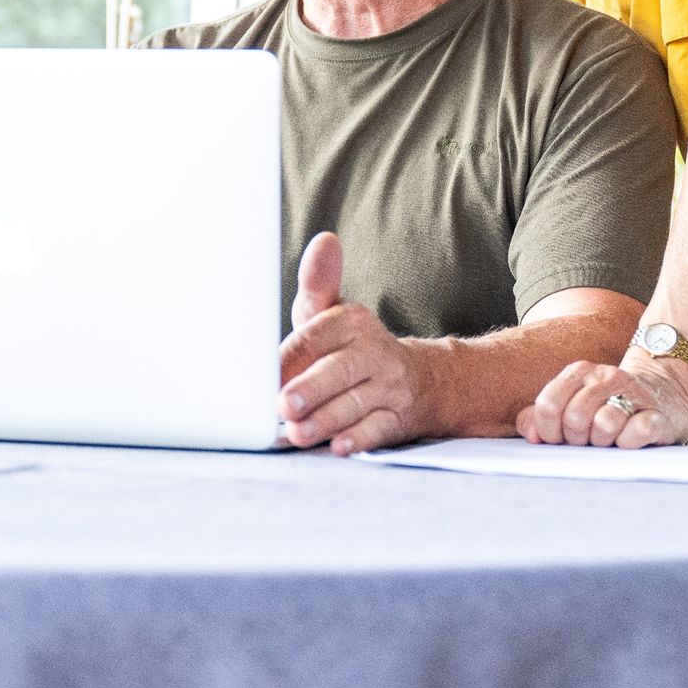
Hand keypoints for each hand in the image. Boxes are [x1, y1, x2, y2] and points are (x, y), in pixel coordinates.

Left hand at [278, 232, 429, 454]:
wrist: (419, 379)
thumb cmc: (352, 347)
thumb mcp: (333, 314)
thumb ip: (319, 283)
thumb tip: (325, 240)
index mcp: (351, 322)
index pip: (317, 337)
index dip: (290, 358)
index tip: (267, 374)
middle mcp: (373, 351)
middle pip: (339, 371)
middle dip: (311, 388)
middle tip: (282, 405)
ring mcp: (389, 386)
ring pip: (357, 403)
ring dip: (326, 420)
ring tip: (298, 433)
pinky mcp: (399, 417)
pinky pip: (380, 428)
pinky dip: (359, 438)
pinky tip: (339, 447)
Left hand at [518, 352, 687, 448]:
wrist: (664, 396)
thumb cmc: (607, 408)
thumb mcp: (571, 406)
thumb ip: (541, 417)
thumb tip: (531, 434)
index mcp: (578, 372)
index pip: (548, 405)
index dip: (549, 431)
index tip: (559, 439)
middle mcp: (605, 376)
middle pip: (575, 418)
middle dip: (577, 439)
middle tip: (587, 441)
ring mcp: (633, 393)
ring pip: (605, 424)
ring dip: (603, 442)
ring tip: (608, 441)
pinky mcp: (657, 414)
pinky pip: (637, 432)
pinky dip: (629, 443)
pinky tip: (629, 441)